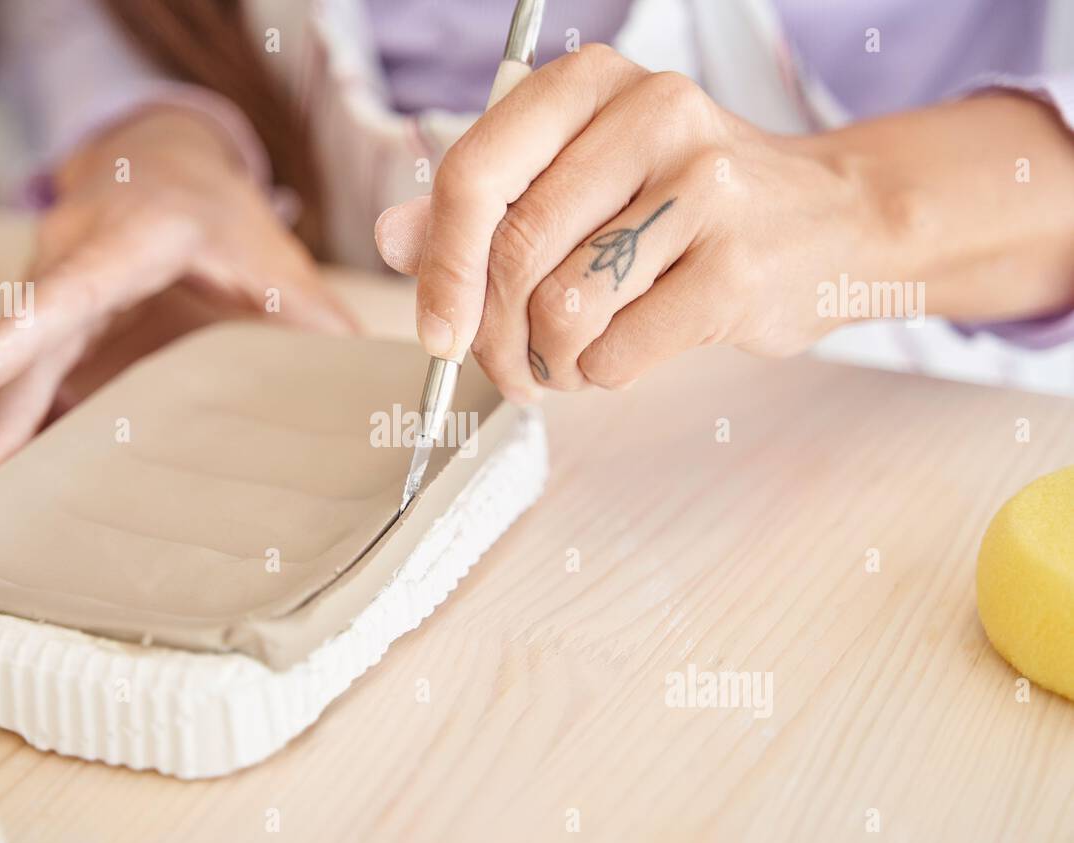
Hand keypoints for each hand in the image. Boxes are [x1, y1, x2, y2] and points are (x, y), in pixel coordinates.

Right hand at [0, 108, 353, 482]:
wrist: (163, 164)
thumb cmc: (218, 215)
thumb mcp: (270, 256)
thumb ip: (313, 316)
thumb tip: (369, 375)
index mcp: (136, 233)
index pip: (77, 282)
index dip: (29, 327)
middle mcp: (77, 249)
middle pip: (32, 333)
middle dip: (4, 404)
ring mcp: (49, 278)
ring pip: (17, 355)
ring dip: (2, 420)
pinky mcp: (44, 311)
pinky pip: (24, 366)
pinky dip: (17, 414)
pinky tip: (10, 469)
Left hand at [374, 44, 887, 399]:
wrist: (832, 221)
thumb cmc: (691, 205)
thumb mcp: (585, 179)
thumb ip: (487, 206)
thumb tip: (393, 238)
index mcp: (593, 84)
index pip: (475, 174)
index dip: (440, 267)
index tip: (437, 329)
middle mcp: (651, 115)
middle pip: (513, 252)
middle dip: (492, 335)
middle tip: (504, 367)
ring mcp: (703, 187)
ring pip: (562, 307)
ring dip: (547, 361)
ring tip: (568, 359)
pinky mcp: (736, 266)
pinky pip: (618, 351)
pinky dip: (600, 375)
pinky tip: (619, 357)